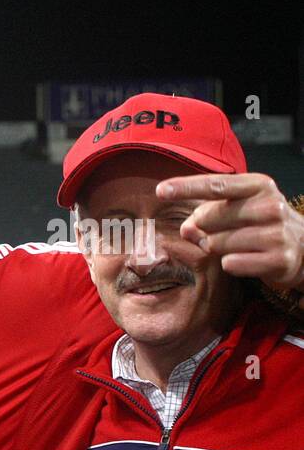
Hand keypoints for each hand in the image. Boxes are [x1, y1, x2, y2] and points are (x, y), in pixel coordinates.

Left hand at [158, 173, 303, 289]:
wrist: (302, 248)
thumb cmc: (261, 224)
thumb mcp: (237, 209)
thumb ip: (206, 214)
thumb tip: (185, 228)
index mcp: (259, 185)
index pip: (215, 184)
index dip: (186, 187)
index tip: (160, 190)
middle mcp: (270, 206)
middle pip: (208, 219)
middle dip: (203, 229)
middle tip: (220, 231)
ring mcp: (276, 233)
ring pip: (216, 244)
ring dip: (216, 248)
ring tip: (237, 246)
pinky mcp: (277, 259)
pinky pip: (230, 264)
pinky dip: (230, 264)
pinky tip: (247, 259)